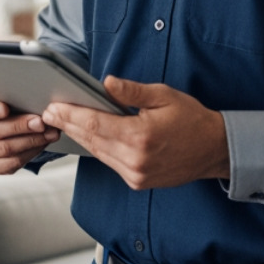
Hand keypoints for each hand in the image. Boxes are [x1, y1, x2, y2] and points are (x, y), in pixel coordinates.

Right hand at [0, 95, 62, 174]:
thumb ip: (9, 91)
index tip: (5, 108)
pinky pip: (10, 164)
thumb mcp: (3, 93)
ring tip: (47, 132)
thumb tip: (28, 91)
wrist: (6, 123)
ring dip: (29, 140)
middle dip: (18, 126)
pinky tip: (41, 143)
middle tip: (39, 121)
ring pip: (3, 149)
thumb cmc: (5, 103)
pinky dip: (30, 153)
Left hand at [42, 76, 228, 189]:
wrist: (214, 150)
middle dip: (69, 124)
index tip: (52, 107)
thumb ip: (132, 91)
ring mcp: (136, 174)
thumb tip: (105, 83)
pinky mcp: (137, 180)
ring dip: (79, 136)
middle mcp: (135, 159)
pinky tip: (87, 135)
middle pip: (91, 140)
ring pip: (98, 152)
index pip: (94, 124)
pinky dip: (96, 148)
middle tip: (48, 112)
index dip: (70, 115)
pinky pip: (109, 162)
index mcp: (140, 136)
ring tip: (62, 121)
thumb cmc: (191, 119)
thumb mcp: (164, 96)